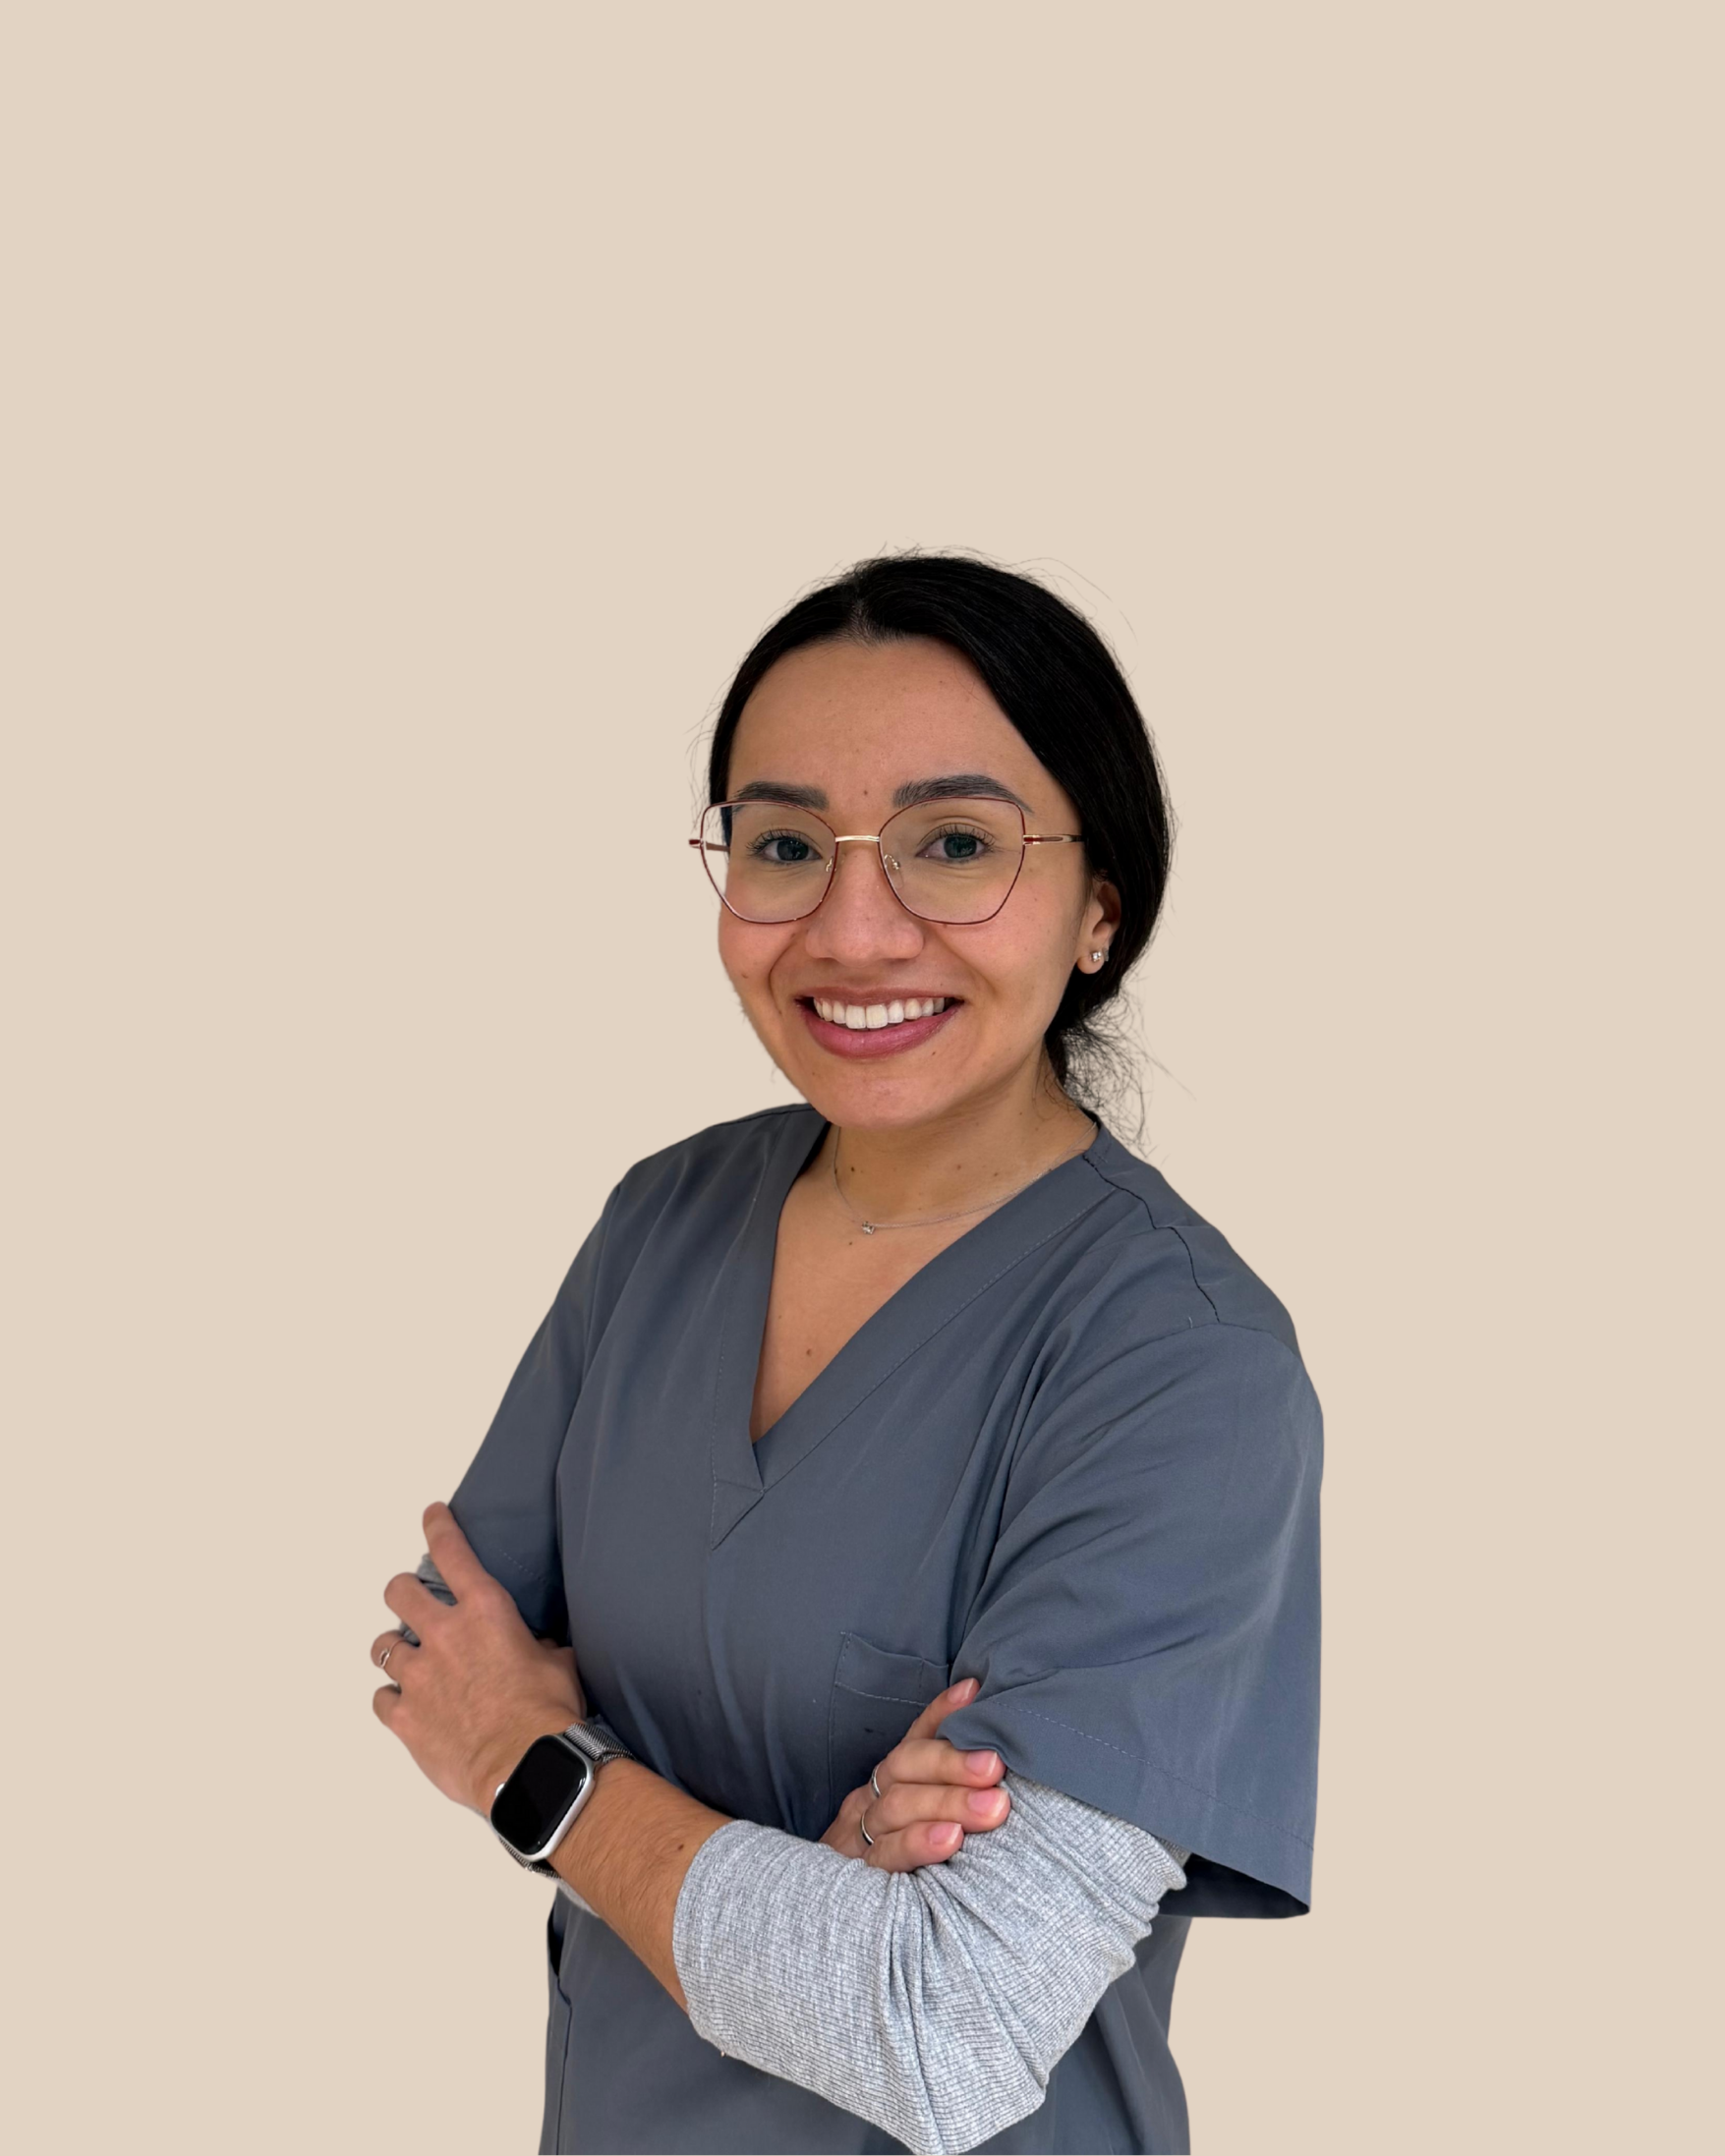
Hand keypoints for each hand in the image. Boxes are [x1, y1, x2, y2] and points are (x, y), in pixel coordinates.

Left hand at [371, 1501, 584, 1814]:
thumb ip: (540, 1647)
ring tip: (406, 1659)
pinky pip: (380, 1699)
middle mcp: (443, 1634)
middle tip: (412, 1602)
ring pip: (382, 1645)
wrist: (526, 1764)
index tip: (431, 1514)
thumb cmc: (550, 1710)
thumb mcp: (559, 1663)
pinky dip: (391, 1699)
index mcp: (485, 1611)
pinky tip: (404, 1706)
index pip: (452, 1552)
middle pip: (399, 1591)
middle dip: (403, 1591)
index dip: (438, 1527)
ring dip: (393, 1648)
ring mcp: (417, 1676)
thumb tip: (541, 1649)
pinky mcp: (403, 1717)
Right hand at [820, 1679, 1009, 1870]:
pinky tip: (950, 1839)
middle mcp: (868, 1802)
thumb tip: (991, 1744)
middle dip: (953, 1764)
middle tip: (995, 1766)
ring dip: (947, 1802)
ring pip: (899, 1807)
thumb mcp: (912, 1824)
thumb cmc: (889, 1866)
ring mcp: (858, 1838)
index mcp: (884, 1784)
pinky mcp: (857, 1877)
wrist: (819, 1927)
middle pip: (906, 1768)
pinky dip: (917, 1843)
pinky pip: (885, 1856)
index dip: (942, 1714)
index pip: (914, 1740)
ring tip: (991, 1807)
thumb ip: (945, 1791)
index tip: (976, 1693)